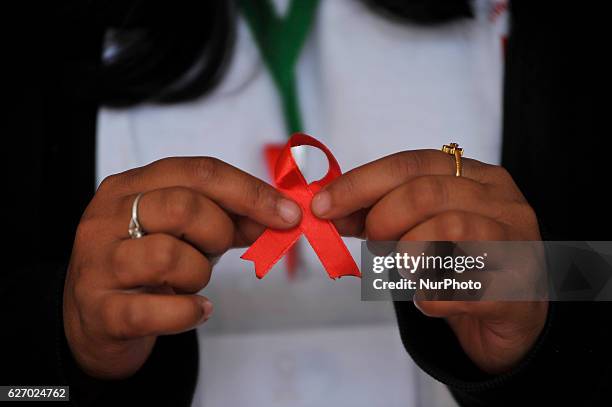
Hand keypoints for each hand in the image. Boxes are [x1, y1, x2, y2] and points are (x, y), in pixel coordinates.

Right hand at [64, 157, 300, 378]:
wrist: (96, 316)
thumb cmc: (148, 263)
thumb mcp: (188, 231)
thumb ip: (232, 219)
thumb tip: (282, 216)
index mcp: (132, 185)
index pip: (200, 172)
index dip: (251, 192)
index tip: (288, 213)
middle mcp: (107, 216)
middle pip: (183, 206)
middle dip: (219, 232)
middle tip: (219, 250)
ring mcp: (98, 263)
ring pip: (168, 255)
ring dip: (198, 274)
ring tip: (191, 282)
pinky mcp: (99, 309)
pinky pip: (154, 310)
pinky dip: (188, 312)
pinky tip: (195, 310)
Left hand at [311, 150, 546, 373]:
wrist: (511, 316)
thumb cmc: (460, 265)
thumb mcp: (419, 229)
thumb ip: (378, 215)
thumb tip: (328, 209)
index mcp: (475, 177)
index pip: (410, 164)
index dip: (360, 183)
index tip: (322, 206)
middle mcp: (501, 201)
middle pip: (426, 192)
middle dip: (382, 219)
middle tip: (373, 243)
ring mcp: (516, 243)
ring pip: (449, 227)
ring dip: (408, 252)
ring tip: (405, 269)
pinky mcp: (518, 290)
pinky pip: (460, 289)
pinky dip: (429, 298)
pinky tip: (429, 299)